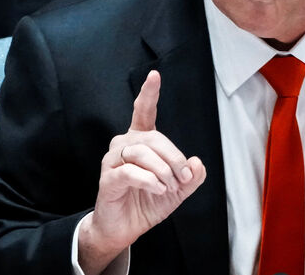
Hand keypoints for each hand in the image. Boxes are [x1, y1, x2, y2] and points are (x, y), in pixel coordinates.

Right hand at [78, 71, 205, 274]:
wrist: (125, 229)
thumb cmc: (147, 203)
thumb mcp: (178, 190)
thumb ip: (192, 176)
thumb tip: (197, 163)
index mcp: (140, 142)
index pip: (143, 112)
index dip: (148, 93)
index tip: (154, 75)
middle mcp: (124, 146)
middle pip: (153, 138)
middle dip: (174, 157)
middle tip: (183, 177)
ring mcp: (113, 162)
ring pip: (142, 153)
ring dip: (162, 171)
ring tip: (169, 187)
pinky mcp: (108, 179)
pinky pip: (130, 172)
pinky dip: (149, 180)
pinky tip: (158, 189)